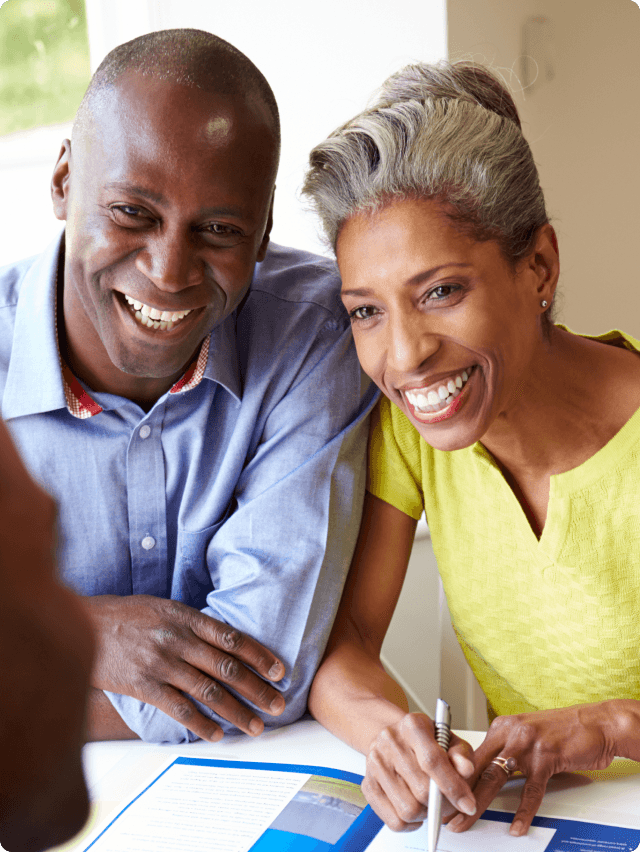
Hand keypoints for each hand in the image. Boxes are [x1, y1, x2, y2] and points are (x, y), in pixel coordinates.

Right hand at [83, 594, 285, 740]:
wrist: (84, 624)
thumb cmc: (128, 615)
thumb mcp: (164, 607)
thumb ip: (193, 625)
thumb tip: (228, 643)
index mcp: (186, 617)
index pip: (232, 637)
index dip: (260, 655)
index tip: (280, 671)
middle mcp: (177, 639)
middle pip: (227, 667)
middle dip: (257, 688)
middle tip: (278, 704)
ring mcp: (161, 663)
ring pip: (209, 691)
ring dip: (237, 711)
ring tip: (256, 726)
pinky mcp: (143, 685)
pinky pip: (178, 708)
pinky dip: (201, 723)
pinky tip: (217, 735)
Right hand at [362, 712, 476, 830]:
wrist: (393, 736)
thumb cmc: (425, 740)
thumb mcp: (449, 740)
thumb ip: (461, 754)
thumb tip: (465, 770)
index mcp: (412, 725)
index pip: (432, 760)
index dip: (453, 786)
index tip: (468, 804)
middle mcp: (389, 742)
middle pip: (421, 790)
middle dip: (443, 804)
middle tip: (450, 803)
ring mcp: (375, 764)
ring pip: (408, 810)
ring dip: (426, 814)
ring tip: (431, 803)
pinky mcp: (368, 785)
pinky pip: (394, 821)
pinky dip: (411, 824)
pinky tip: (417, 810)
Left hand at [447, 703, 616, 836]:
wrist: (596, 722)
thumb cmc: (563, 731)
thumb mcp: (527, 735)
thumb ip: (507, 751)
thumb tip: (487, 773)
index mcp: (501, 727)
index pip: (471, 756)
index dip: (455, 777)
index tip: (445, 795)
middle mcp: (510, 732)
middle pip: (476, 767)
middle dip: (458, 792)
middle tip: (447, 812)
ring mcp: (527, 744)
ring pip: (494, 777)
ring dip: (478, 802)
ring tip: (467, 819)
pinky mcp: (546, 757)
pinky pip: (530, 790)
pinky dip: (523, 812)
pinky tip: (516, 826)